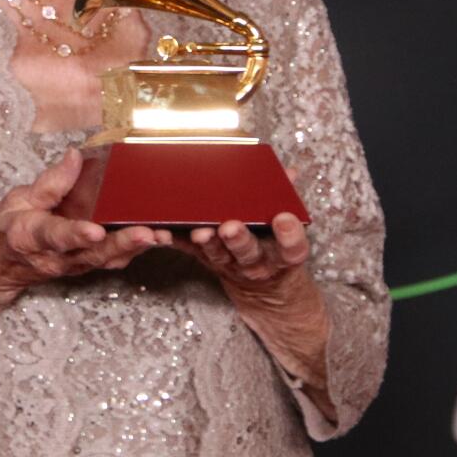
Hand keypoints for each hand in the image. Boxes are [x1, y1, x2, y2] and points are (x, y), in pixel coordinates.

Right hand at [0, 148, 171, 298]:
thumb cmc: (8, 227)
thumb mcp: (18, 199)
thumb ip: (49, 183)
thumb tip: (74, 156)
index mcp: (31, 236)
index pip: (55, 235)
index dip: (76, 234)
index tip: (96, 230)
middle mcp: (55, 257)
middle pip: (91, 254)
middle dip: (121, 244)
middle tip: (148, 234)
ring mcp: (72, 265)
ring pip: (106, 260)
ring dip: (134, 249)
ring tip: (162, 236)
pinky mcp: (85, 266)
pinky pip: (111, 261)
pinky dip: (134, 252)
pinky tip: (158, 239)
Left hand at [174, 212, 312, 299]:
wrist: (261, 284)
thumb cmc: (272, 245)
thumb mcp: (289, 229)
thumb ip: (287, 201)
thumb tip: (289, 173)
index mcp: (282, 253)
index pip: (292, 247)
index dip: (290, 235)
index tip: (284, 218)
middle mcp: (255, 262)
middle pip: (248, 252)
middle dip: (238, 239)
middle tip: (230, 227)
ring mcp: (229, 263)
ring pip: (217, 254)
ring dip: (207, 242)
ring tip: (200, 231)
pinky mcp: (204, 259)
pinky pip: (189, 251)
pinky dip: (175, 241)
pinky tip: (164, 233)